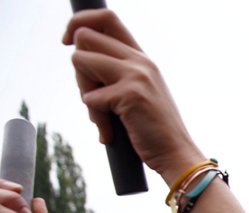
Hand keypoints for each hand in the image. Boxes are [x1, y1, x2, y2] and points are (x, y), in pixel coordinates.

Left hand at [63, 10, 204, 183]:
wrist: (176, 154)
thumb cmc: (153, 130)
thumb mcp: (138, 92)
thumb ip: (116, 73)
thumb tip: (79, 58)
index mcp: (141, 58)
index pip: (106, 18)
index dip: (80, 22)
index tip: (67, 41)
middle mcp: (140, 61)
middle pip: (84, 37)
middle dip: (79, 68)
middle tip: (93, 94)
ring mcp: (136, 75)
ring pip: (80, 60)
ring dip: (84, 91)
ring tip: (103, 116)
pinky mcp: (130, 94)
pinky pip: (90, 98)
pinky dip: (97, 119)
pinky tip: (111, 133)